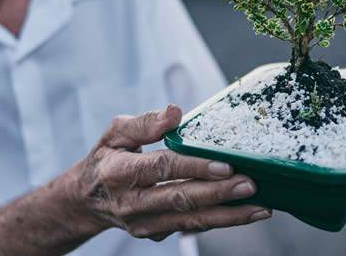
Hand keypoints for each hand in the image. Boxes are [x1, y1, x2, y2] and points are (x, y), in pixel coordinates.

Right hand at [66, 104, 271, 241]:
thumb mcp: (115, 133)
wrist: (86, 200)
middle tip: (250, 184)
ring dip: (228, 216)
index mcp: (120, 172)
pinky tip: (242, 213)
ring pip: (191, 221)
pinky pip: (190, 228)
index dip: (194, 167)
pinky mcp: (155, 235)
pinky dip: (218, 221)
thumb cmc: (106, 159)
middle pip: (181, 199)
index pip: (162, 169)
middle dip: (219, 194)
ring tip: (259, 207)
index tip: (225, 164)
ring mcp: (143, 224)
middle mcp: (132, 203)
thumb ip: (144, 123)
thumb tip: (176, 112)